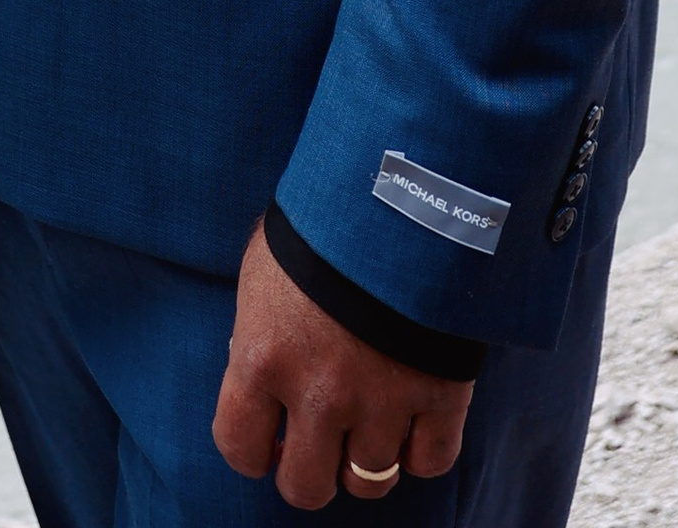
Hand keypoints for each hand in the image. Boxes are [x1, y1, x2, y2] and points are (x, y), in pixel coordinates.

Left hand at [212, 222, 473, 508]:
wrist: (402, 190)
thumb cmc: (322, 221)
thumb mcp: (266, 268)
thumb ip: (260, 332)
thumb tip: (262, 372)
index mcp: (261, 357)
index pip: (237, 449)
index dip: (251, 451)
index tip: (267, 440)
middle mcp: (318, 393)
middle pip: (305, 488)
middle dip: (308, 470)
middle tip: (318, 442)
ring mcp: (382, 401)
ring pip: (369, 482)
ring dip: (365, 460)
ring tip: (368, 424)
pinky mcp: (440, 396)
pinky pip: (430, 462)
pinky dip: (421, 449)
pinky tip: (412, 418)